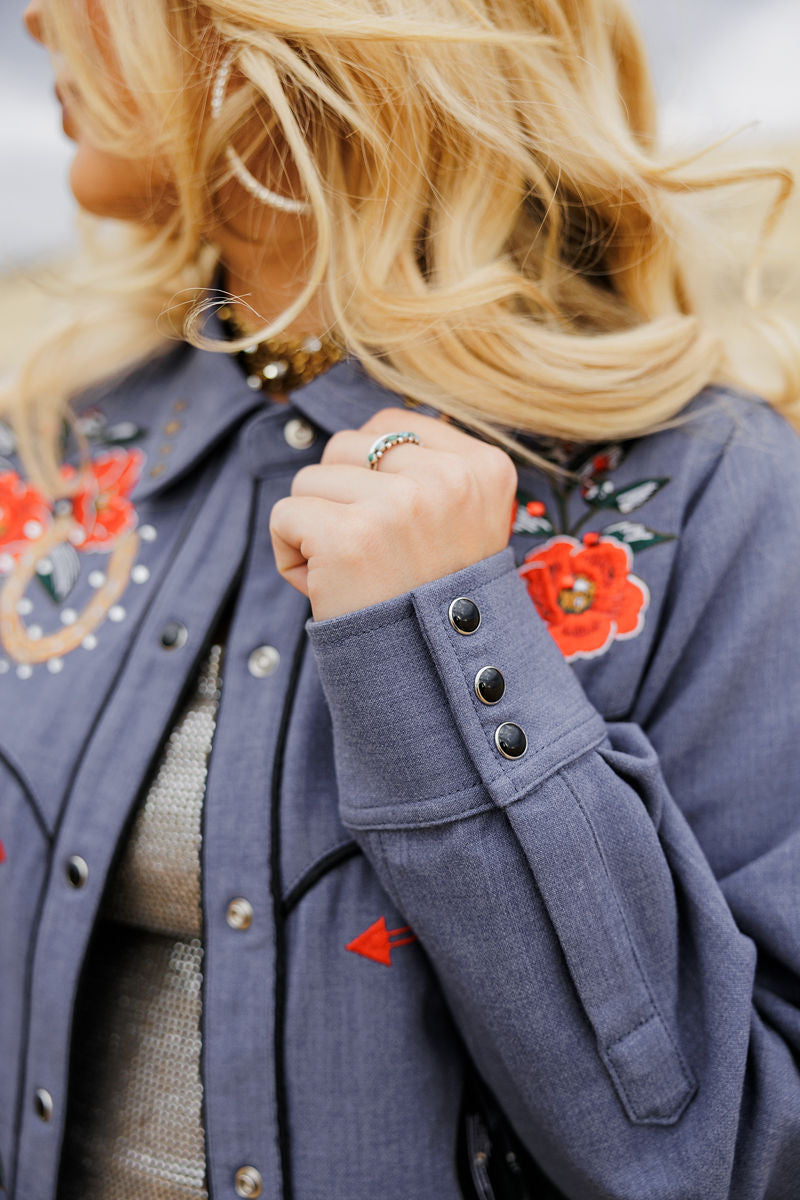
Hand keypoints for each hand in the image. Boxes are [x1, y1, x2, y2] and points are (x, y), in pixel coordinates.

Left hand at [269, 407, 517, 620]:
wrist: (434, 679)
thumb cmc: (434, 602)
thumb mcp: (465, 521)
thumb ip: (430, 472)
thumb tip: (370, 436)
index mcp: (484, 467)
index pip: (392, 426)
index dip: (373, 475)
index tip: (393, 527)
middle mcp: (448, 479)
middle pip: (346, 446)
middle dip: (341, 497)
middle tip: (373, 556)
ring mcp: (401, 504)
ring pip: (310, 478)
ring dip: (315, 526)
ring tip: (354, 572)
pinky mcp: (350, 535)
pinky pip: (284, 514)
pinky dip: (289, 554)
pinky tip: (326, 586)